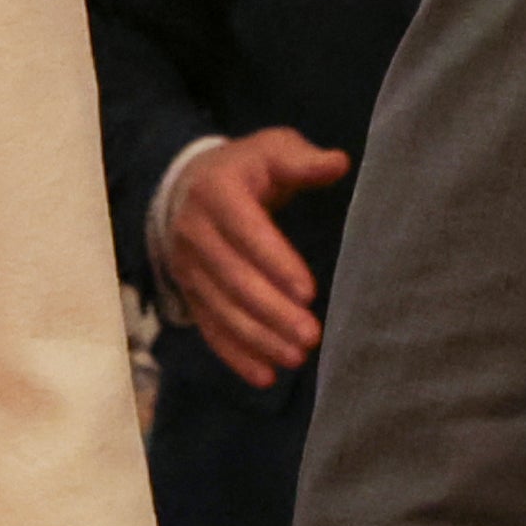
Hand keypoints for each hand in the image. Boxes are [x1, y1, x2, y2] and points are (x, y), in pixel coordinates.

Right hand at [162, 127, 354, 386]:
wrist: (188, 185)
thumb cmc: (246, 168)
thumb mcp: (272, 149)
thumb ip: (303, 159)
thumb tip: (338, 163)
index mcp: (217, 192)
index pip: (246, 231)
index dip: (276, 262)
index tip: (309, 291)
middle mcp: (194, 231)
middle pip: (234, 278)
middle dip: (272, 311)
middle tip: (311, 336)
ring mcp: (187, 266)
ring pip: (222, 309)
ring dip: (258, 338)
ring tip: (296, 358)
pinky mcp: (190, 292)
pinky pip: (210, 327)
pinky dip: (235, 354)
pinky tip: (265, 376)